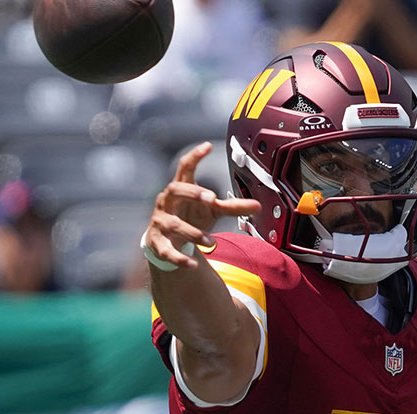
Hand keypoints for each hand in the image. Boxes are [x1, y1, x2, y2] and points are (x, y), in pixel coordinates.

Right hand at [145, 142, 260, 269]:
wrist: (164, 242)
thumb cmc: (190, 218)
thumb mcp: (211, 210)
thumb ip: (233, 207)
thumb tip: (259, 206)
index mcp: (181, 189)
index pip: (185, 168)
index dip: (194, 157)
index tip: (208, 146)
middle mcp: (167, 202)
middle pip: (174, 189)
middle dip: (192, 192)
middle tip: (211, 198)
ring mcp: (160, 222)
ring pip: (173, 224)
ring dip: (192, 232)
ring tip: (210, 241)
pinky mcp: (157, 243)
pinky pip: (166, 250)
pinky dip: (179, 258)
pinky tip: (193, 264)